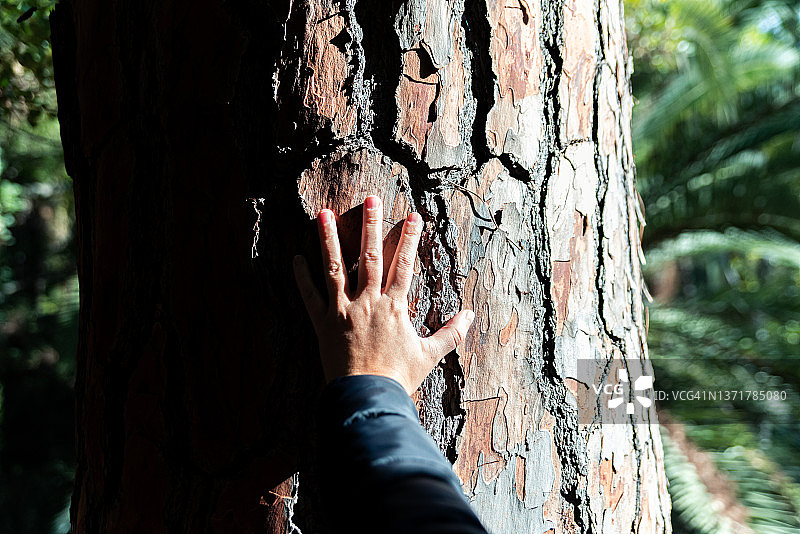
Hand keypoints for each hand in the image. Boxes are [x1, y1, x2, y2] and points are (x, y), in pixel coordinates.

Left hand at [293, 195, 474, 394]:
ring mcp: (343, 310)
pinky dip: (302, 277)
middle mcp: (368, 301)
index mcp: (395, 306)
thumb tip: (471, 315)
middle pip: (370, 256)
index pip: (405, 264)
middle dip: (372, 225)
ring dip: (330, 239)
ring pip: (336, 267)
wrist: (367, 397)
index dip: (410, 239)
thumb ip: (452, 333)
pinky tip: (296, 258)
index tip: (414, 216)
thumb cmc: (399, 378)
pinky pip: (310, 296)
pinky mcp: (323, 323)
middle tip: (370, 199)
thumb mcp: (430, 355)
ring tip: (323, 213)